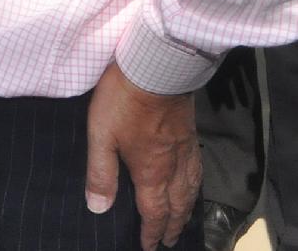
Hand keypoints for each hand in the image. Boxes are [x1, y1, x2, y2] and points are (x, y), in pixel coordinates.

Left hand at [84, 62, 199, 250]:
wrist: (158, 64)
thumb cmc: (124, 99)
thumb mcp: (101, 135)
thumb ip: (101, 172)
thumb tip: (99, 209)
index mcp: (151, 171)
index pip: (153, 211)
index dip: (151, 232)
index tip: (150, 246)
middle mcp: (173, 166)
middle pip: (176, 205)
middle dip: (171, 225)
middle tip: (169, 241)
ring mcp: (185, 148)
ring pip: (191, 188)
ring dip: (186, 209)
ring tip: (183, 219)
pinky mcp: (191, 132)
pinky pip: (198, 168)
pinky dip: (196, 184)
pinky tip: (193, 181)